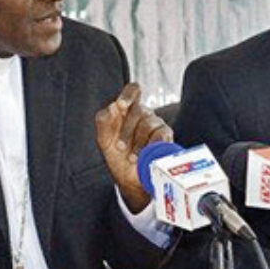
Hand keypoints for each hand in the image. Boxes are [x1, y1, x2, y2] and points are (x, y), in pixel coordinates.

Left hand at [95, 83, 171, 211]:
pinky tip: (145, 154)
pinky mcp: (166, 136)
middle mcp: (142, 114)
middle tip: (120, 147)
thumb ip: (103, 122)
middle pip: (138, 110)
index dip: (128, 95)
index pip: (133, 90)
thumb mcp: (104, 140)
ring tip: (132, 157)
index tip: (121, 106)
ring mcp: (155, 124)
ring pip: (148, 123)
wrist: (128, 178)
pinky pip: (161, 134)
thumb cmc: (117, 156)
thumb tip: (111, 107)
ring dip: (138, 143)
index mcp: (126, 110)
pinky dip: (151, 145)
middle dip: (126, 131)